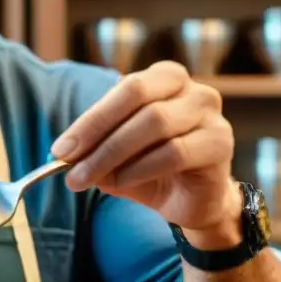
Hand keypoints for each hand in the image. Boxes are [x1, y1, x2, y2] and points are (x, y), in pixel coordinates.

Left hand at [50, 61, 238, 234]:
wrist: (191, 202)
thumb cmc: (149, 170)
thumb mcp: (113, 155)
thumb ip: (92, 147)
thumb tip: (63, 153)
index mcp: (164, 79)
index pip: (124, 89)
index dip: (90, 119)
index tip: (60, 150)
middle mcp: (193, 89)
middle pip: (138, 97)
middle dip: (98, 133)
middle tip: (69, 166)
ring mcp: (211, 114)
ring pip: (155, 123)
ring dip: (113, 155)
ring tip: (92, 180)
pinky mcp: (220, 144)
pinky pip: (174, 152)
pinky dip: (139, 169)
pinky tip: (120, 183)